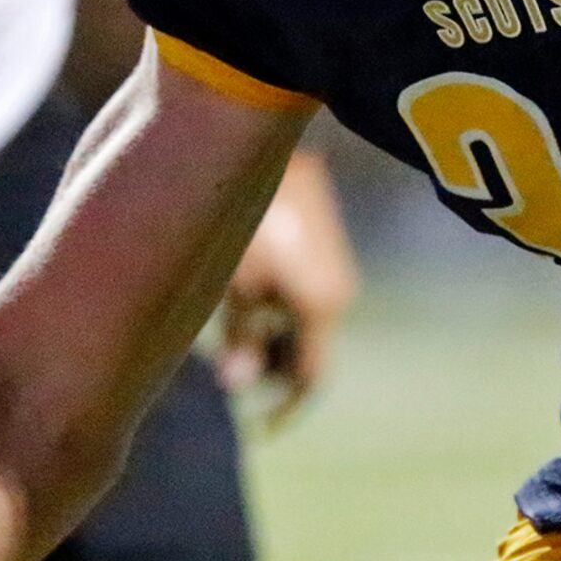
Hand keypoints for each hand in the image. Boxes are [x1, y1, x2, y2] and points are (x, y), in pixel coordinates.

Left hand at [215, 153, 356, 427]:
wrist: (256, 130)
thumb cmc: (235, 208)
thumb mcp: (230, 280)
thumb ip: (238, 338)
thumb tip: (236, 386)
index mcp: (322, 304)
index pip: (310, 379)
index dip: (284, 410)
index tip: (256, 429)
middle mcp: (337, 287)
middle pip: (306, 350)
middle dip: (268, 368)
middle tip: (224, 370)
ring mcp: (332, 263)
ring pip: (301, 320)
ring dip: (268, 334)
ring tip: (225, 320)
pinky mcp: (319, 240)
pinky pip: (299, 291)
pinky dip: (273, 306)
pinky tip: (237, 287)